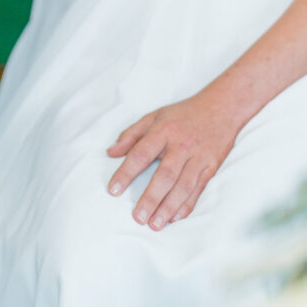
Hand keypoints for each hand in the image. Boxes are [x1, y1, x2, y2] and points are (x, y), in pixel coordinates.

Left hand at [106, 91, 240, 230]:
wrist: (222, 108)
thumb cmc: (182, 114)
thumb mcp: (153, 117)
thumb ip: (130, 135)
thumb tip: (110, 153)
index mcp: (162, 132)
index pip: (140, 154)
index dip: (126, 173)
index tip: (113, 190)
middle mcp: (181, 146)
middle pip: (164, 176)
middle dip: (150, 198)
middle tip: (138, 217)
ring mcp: (198, 158)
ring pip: (183, 186)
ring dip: (169, 207)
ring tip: (155, 224)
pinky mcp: (212, 167)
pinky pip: (199, 189)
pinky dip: (187, 205)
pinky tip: (176, 217)